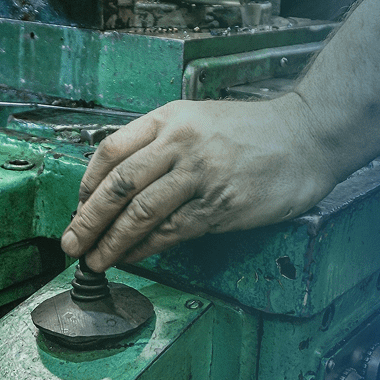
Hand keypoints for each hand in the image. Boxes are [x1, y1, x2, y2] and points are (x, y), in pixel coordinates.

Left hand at [60, 95, 338, 271]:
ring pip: (140, 213)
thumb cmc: (254, 131)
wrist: (307, 137)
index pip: (111, 150)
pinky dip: (146, 249)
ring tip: (95, 261)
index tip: (79, 207)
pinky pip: (173, 232)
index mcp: (170, 119)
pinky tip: (132, 258)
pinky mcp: (221, 206)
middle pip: (118, 185)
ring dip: (111, 242)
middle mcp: (180, 143)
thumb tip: (123, 184)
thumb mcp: (200, 119)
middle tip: (71, 243)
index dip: (87, 183)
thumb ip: (163, 143)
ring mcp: (201, 175)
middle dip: (88, 220)